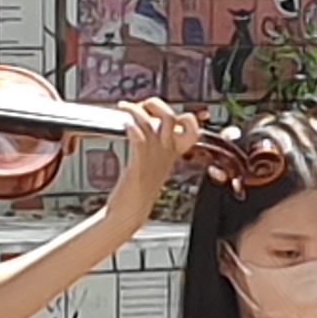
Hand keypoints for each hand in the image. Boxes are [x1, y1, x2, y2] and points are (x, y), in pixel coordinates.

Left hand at [107, 99, 194, 221]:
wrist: (130, 212)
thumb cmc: (138, 191)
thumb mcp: (153, 166)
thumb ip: (154, 148)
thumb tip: (147, 128)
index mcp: (173, 155)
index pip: (193, 131)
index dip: (185, 116)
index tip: (167, 109)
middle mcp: (166, 154)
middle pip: (172, 118)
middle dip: (157, 104)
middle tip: (143, 104)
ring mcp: (154, 158)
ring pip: (154, 123)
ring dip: (137, 110)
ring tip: (124, 107)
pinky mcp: (139, 163)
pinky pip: (139, 137)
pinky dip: (131, 125)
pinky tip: (123, 123)